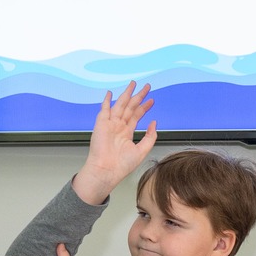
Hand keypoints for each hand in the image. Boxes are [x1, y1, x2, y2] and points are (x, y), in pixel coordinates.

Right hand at [72, 83, 157, 203]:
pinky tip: (110, 94)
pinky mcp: (101, 124)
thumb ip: (150, 136)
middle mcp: (118, 127)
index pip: (137, 115)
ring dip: (126, 94)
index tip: (151, 100)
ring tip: (133, 84)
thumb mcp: (142, 150)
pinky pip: (104, 110)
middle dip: (138, 96)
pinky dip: (107, 101)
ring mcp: (110, 125)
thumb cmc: (122, 165)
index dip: (144, 107)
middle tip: (146, 87)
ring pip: (120, 105)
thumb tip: (154, 123)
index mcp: (126, 133)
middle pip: (130, 107)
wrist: (107, 171)